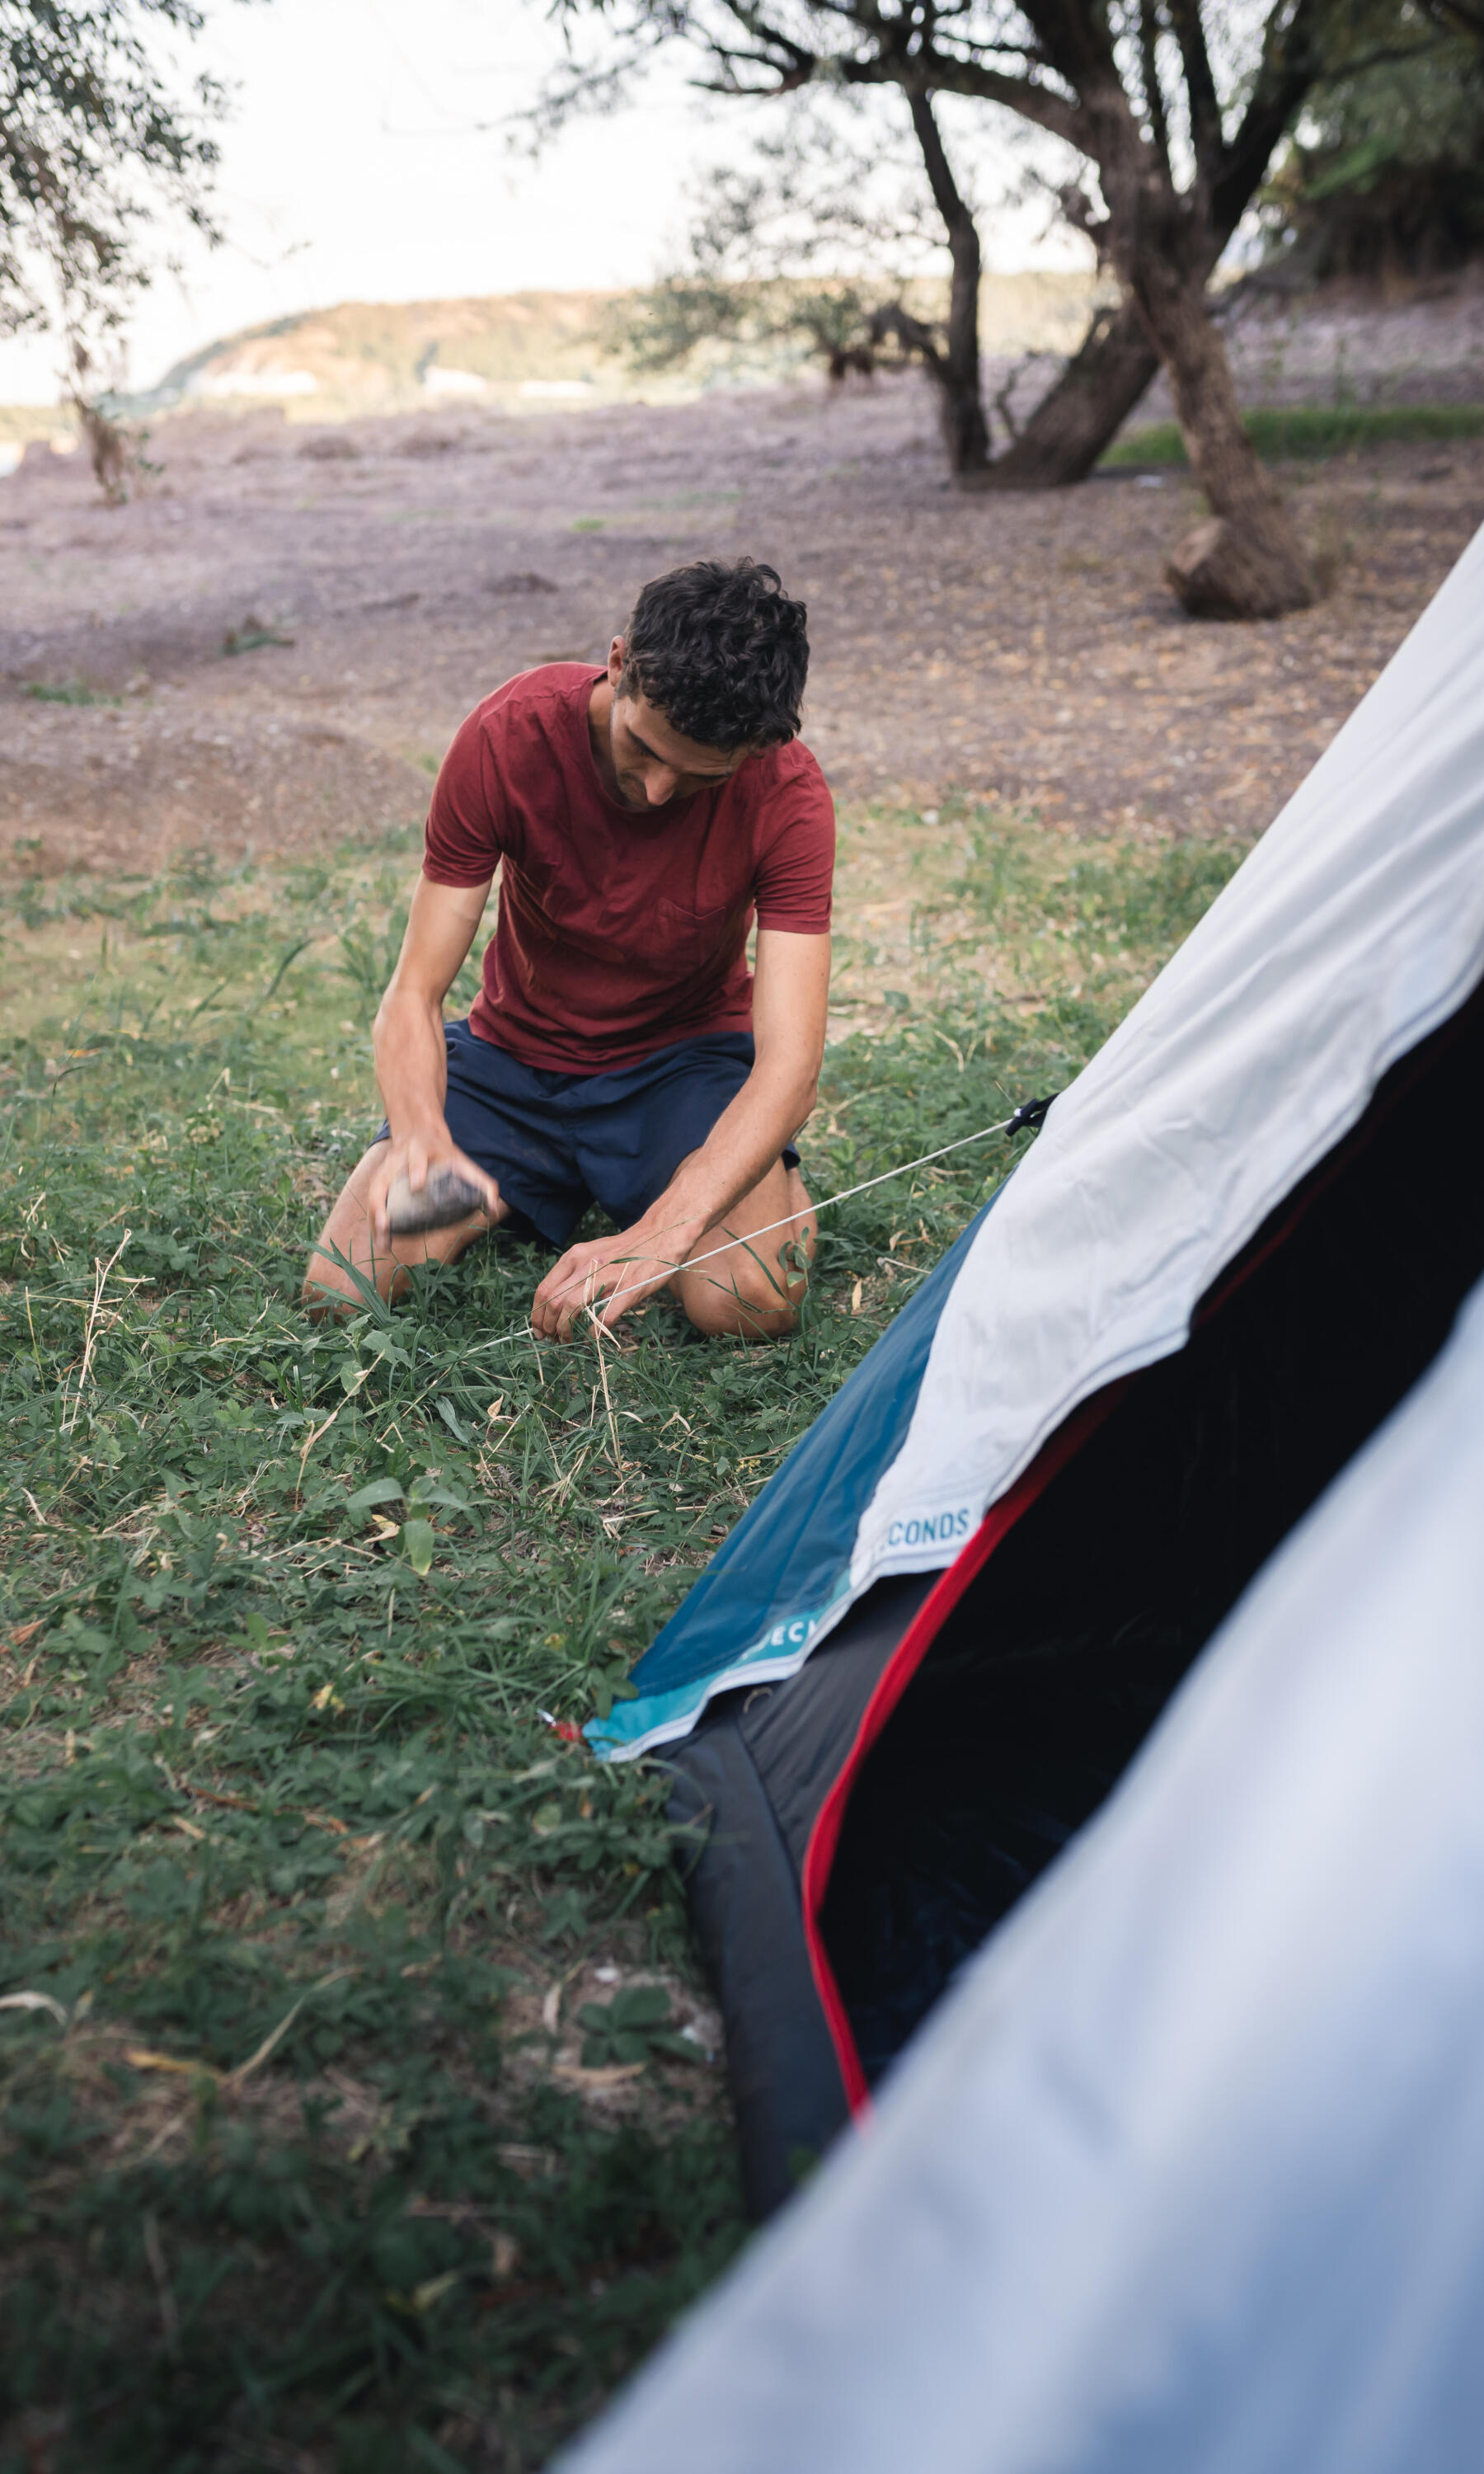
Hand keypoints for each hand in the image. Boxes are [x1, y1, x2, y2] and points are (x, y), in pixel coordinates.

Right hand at [366, 1125, 499, 1244]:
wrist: (419, 1132)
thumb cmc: (445, 1154)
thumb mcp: (463, 1162)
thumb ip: (483, 1184)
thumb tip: (493, 1211)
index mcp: (421, 1149)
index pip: (417, 1156)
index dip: (416, 1169)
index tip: (417, 1185)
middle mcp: (398, 1158)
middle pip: (384, 1178)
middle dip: (382, 1201)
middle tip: (386, 1224)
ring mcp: (385, 1168)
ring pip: (374, 1192)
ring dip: (375, 1216)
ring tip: (383, 1240)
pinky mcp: (379, 1179)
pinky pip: (373, 1200)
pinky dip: (375, 1220)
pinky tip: (381, 1240)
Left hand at [531, 1223, 693, 1341]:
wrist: (659, 1237)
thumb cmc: (625, 1250)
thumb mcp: (592, 1254)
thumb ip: (574, 1273)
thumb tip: (555, 1303)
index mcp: (574, 1256)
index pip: (544, 1290)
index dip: (537, 1314)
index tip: (539, 1329)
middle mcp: (585, 1265)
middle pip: (554, 1303)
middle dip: (549, 1327)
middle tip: (553, 1339)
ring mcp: (606, 1278)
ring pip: (571, 1310)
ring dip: (565, 1332)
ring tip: (568, 1341)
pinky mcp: (627, 1291)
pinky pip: (602, 1319)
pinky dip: (593, 1333)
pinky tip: (593, 1337)